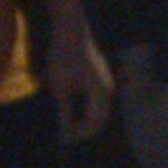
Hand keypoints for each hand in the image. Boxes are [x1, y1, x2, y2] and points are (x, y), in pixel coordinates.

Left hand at [45, 27, 114, 143]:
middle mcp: (108, 91)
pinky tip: (72, 112)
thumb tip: (64, 130)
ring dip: (85, 121)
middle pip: (99, 121)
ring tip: (67, 126)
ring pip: (100, 112)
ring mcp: (107, 84)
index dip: (78, 134)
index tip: (63, 138)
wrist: (71, 29)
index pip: (93, 124)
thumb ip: (64, 110)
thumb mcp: (59, 86)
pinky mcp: (101, 79)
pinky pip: (97, 102)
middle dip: (83, 130)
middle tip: (65, 137)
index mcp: (100, 94)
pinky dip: (86, 111)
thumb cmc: (63, 55)